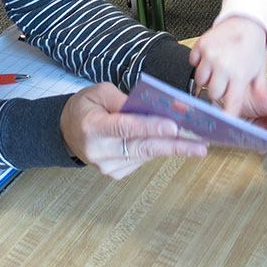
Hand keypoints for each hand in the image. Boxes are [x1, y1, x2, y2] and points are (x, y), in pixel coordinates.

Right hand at [60, 82, 206, 178]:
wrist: (66, 131)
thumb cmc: (85, 107)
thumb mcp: (99, 92)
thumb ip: (124, 100)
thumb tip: (153, 107)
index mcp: (91, 127)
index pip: (125, 127)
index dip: (150, 127)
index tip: (174, 126)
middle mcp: (98, 151)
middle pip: (142, 147)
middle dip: (174, 145)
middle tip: (200, 144)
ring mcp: (106, 166)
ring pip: (146, 155)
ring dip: (172, 148)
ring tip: (198, 143)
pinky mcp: (115, 173)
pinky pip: (142, 160)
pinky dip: (158, 150)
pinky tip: (174, 144)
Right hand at [189, 16, 266, 115]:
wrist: (244, 23)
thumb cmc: (252, 48)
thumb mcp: (260, 70)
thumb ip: (262, 89)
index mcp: (240, 75)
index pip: (231, 103)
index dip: (227, 115)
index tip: (223, 121)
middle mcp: (224, 65)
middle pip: (213, 93)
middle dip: (219, 90)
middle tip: (226, 80)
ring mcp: (210, 55)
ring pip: (201, 80)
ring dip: (208, 77)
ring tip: (218, 68)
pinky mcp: (201, 45)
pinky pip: (193, 63)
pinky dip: (199, 62)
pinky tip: (210, 58)